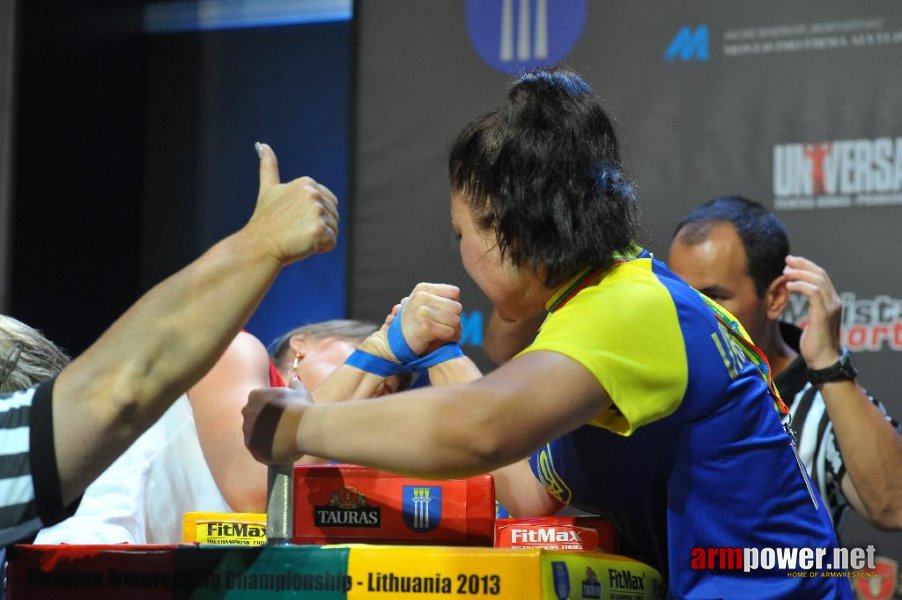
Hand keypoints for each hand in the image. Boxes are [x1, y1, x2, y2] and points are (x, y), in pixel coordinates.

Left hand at [242, 386, 309, 463]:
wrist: (301, 428)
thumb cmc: (301, 407)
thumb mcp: (300, 392)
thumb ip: (294, 384)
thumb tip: (294, 378)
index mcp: (256, 396)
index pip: (258, 400)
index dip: (270, 407)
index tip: (280, 412)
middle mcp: (247, 411)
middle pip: (253, 416)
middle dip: (263, 421)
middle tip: (280, 426)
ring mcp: (247, 429)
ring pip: (253, 433)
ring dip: (263, 436)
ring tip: (281, 439)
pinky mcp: (250, 446)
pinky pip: (256, 448)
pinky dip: (265, 449)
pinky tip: (278, 449)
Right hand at [245, 143, 338, 264]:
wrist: (259, 246)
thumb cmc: (265, 221)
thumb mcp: (269, 189)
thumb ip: (269, 167)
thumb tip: (263, 145)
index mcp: (306, 183)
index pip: (329, 203)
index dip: (313, 215)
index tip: (294, 218)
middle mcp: (314, 193)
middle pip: (333, 215)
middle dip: (318, 226)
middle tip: (295, 229)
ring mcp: (316, 211)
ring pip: (334, 229)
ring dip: (320, 238)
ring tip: (298, 236)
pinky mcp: (319, 229)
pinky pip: (331, 242)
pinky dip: (320, 247)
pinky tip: (303, 244)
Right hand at [361, 283, 462, 359]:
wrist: (395, 344)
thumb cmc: (415, 324)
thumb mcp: (424, 304)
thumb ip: (440, 297)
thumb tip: (457, 295)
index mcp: (422, 288)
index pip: (455, 292)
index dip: (452, 304)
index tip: (442, 314)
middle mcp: (421, 297)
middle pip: (457, 307)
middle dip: (455, 319)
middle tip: (444, 326)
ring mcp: (421, 311)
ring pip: (455, 320)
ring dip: (453, 330)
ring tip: (443, 333)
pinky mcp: (424, 327)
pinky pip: (450, 331)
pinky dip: (449, 338)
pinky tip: (439, 339)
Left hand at [783, 255, 842, 369]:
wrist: (824, 361)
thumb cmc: (815, 342)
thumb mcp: (813, 319)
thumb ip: (811, 306)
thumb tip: (795, 295)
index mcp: (832, 301)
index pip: (822, 276)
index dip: (807, 266)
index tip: (791, 261)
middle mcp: (834, 302)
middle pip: (820, 274)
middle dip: (802, 265)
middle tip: (787, 260)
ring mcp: (831, 308)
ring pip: (818, 281)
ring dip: (800, 274)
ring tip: (785, 273)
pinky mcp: (823, 315)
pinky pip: (813, 293)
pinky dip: (800, 286)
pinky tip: (789, 286)